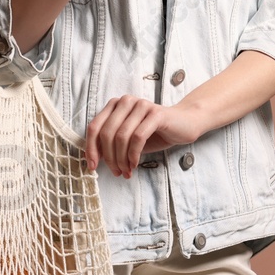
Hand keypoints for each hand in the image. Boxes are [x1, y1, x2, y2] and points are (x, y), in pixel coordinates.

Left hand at [82, 96, 204, 177]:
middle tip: (116, 172)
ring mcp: (141, 105)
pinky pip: (137, 137)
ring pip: (121, 136)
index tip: (92, 167)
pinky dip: (133, 154)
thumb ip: (110, 144)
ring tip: (126, 171)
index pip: (94, 127)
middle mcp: (126, 101)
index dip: (91, 148)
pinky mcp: (156, 113)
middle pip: (107, 133)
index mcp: (115, 105)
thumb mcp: (128, 139)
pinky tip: (135, 164)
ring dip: (121, 159)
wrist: (184, 125)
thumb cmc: (153, 133)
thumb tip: (92, 160)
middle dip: (109, 158)